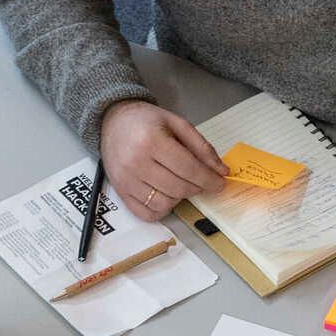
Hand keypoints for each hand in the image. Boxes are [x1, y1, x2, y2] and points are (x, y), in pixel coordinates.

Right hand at [100, 100, 223, 221]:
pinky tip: (166, 195)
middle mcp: (136, 162)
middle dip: (197, 187)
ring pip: (164, 203)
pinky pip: (146, 213)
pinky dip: (162, 209)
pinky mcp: (120, 192)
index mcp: (151, 140)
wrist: (113, 121)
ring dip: (180, 198)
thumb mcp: (177, 124)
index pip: (188, 168)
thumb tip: (221, 171)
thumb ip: (201, 147)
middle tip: (201, 181)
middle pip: (178, 188)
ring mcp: (127, 180)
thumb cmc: (147, 121)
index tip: (220, 183)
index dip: (208, 179)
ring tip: (181, 184)